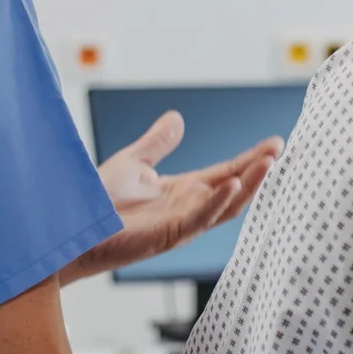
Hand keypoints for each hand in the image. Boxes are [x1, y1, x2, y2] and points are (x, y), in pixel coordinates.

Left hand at [62, 111, 281, 284]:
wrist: (71, 227)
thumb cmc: (97, 202)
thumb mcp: (133, 162)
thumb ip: (158, 143)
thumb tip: (178, 118)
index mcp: (183, 191)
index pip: (226, 172)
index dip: (250, 159)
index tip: (275, 144)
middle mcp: (188, 208)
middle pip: (234, 189)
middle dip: (258, 171)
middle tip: (281, 151)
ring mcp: (181, 223)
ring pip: (225, 206)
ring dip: (248, 186)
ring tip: (269, 164)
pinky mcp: (166, 235)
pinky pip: (198, 219)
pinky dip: (216, 203)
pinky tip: (231, 185)